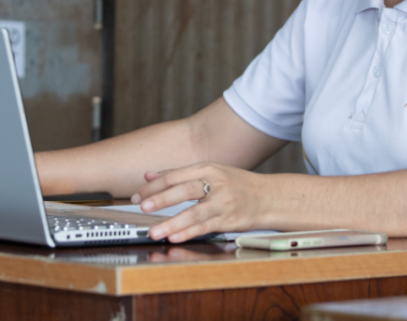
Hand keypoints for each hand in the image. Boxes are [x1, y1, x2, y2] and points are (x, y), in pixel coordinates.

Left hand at [130, 162, 269, 242]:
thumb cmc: (237, 184)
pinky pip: (206, 227)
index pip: (175, 175)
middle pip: (184, 190)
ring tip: (155, 231)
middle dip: (161, 199)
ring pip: (194, 213)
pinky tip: (176, 237)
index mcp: (208, 168)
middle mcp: (216, 183)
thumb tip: (148, 175)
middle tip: (142, 207)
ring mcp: (224, 202)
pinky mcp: (230, 220)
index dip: (154, 186)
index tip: (137, 196)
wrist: (269, 197)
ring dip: (172, 222)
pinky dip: (190, 233)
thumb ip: (178, 174)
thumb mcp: (210, 172)